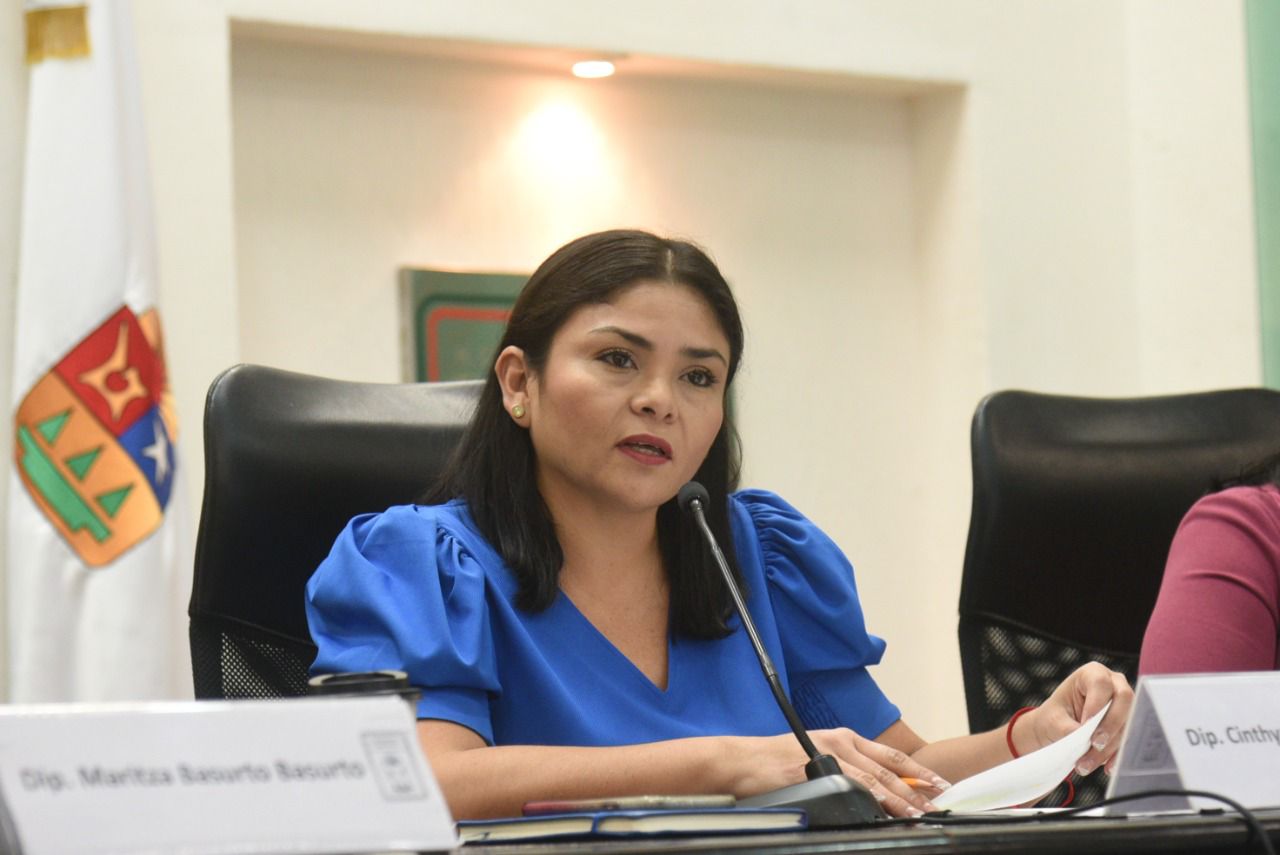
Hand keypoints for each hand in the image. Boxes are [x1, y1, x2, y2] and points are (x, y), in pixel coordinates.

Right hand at [736, 730, 950, 817]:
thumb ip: (842, 767)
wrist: (742, 761)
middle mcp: (841, 741)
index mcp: (842, 737)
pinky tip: (887, 811)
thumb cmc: (773, 761)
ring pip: (876, 778)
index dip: (915, 769)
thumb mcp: (814, 755)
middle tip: (938, 801)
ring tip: (920, 812)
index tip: (936, 781)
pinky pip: (854, 786)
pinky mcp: (819, 769)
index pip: (888, 754)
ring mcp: (831, 754)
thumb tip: (870, 790)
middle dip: (916, 787)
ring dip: (901, 797)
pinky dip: (874, 799)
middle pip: (888, 767)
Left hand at [1014, 663, 1132, 774]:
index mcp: (1091, 674)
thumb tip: (1083, 739)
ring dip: (1109, 747)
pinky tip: (1106, 767)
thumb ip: (1069, 727)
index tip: (1085, 724)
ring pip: (1126, 723)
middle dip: (1110, 725)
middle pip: (1124, 700)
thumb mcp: (1054, 720)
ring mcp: (1123, 704)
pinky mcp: (1127, 724)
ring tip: (1086, 764)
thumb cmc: (1054, 717)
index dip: (1097, 704)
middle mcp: (1113, 684)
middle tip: (1094, 744)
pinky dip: (1116, 756)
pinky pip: (1128, 739)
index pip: (1101, 684)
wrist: (1057, 729)